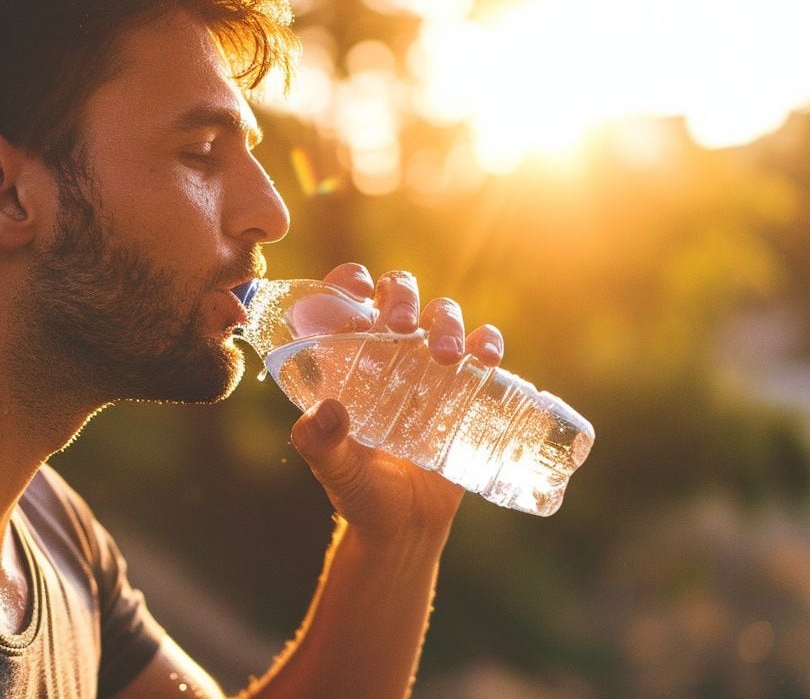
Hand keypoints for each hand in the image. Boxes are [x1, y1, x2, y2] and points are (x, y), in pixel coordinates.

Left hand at [289, 264, 504, 542]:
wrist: (408, 527)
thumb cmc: (361, 494)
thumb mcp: (337, 471)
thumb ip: (322, 446)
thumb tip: (325, 412)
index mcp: (347, 360)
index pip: (343, 300)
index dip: (348, 281)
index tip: (356, 288)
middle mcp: (387, 352)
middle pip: (397, 294)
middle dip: (401, 296)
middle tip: (399, 326)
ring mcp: (428, 366)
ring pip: (441, 314)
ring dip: (446, 321)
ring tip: (446, 354)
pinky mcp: (465, 385)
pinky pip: (481, 348)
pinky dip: (487, 342)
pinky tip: (487, 356)